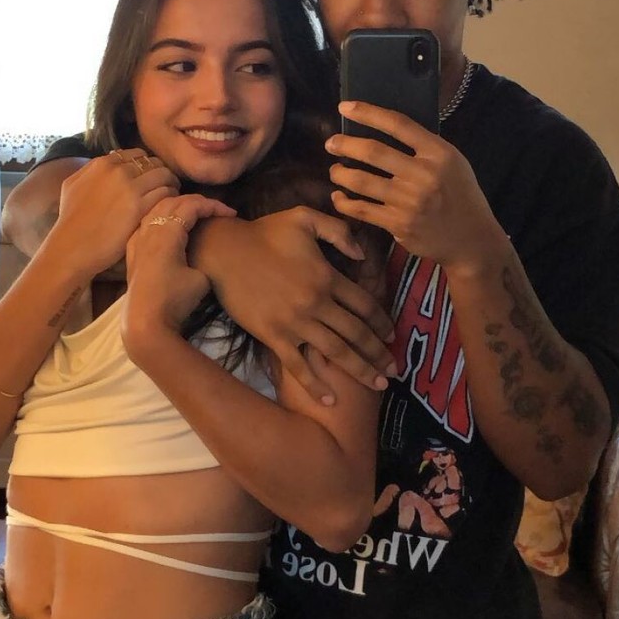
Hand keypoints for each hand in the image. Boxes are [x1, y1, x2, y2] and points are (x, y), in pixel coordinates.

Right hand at [49, 150, 179, 278]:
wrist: (72, 246)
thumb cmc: (69, 220)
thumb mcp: (72, 184)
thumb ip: (91, 169)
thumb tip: (109, 161)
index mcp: (103, 163)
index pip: (137, 154)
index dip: (147, 165)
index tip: (150, 177)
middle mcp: (118, 171)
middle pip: (154, 163)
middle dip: (161, 173)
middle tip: (165, 185)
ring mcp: (129, 188)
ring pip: (164, 175)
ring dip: (170, 184)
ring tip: (171, 195)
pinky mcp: (139, 207)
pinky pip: (165, 194)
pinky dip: (171, 198)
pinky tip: (168, 206)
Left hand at [124, 192, 236, 343]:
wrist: (145, 322)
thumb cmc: (175, 300)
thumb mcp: (201, 278)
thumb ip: (201, 256)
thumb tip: (198, 252)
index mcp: (167, 234)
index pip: (191, 206)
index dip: (213, 205)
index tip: (230, 213)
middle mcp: (149, 231)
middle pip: (172, 202)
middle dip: (196, 201)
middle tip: (215, 210)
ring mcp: (137, 241)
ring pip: (155, 209)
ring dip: (176, 206)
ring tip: (193, 213)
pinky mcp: (132, 252)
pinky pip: (144, 223)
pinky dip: (159, 217)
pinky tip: (167, 225)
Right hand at [197, 205, 396, 402]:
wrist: (223, 250)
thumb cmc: (264, 232)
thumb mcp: (305, 218)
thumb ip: (339, 231)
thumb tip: (363, 255)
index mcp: (327, 276)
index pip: (365, 304)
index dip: (383, 323)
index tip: (392, 337)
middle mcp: (317, 303)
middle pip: (357, 334)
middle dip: (379, 354)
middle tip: (395, 371)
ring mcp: (295, 323)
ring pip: (337, 353)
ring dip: (361, 371)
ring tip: (378, 386)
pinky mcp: (273, 336)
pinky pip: (299, 366)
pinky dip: (316, 385)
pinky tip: (331, 400)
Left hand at [328, 103, 503, 269]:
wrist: (471, 239)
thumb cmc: (460, 195)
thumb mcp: (453, 162)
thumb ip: (425, 147)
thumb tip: (386, 127)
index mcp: (438, 153)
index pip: (398, 124)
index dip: (368, 113)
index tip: (345, 107)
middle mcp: (424, 174)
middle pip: (373, 152)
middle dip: (345, 145)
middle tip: (331, 143)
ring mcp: (410, 201)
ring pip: (361, 181)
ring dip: (340, 174)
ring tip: (334, 170)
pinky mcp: (399, 224)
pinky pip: (362, 209)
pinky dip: (344, 202)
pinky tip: (339, 196)